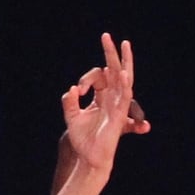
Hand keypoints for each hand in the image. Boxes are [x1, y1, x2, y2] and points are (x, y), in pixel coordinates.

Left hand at [60, 34, 140, 172]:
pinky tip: (124, 71)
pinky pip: (125, 96)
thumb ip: (69, 103)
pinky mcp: (119, 114)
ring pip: (124, 78)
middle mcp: (111, 99)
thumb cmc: (83, 140)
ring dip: (124, 61)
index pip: (99, 77)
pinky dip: (125, 83)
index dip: (88, 78)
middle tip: (107, 36)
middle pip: (114, 71)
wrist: (90, 158)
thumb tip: (71, 89)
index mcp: (101, 98)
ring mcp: (117, 105)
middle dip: (111, 53)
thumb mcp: (71, 118)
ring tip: (124, 44)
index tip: (78, 90)